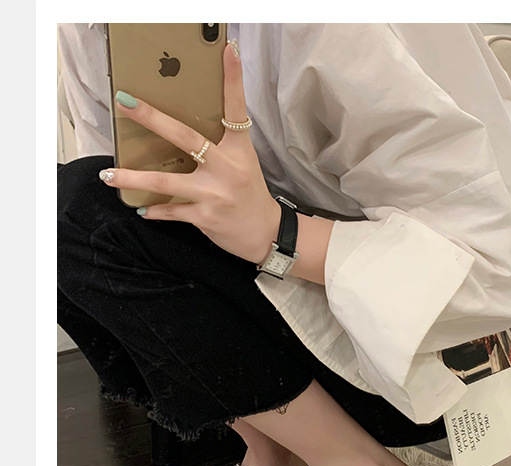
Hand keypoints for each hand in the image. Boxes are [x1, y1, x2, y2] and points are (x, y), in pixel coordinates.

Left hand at [99, 40, 280, 263]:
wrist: (266, 233)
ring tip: (109, 175)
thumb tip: (181, 134)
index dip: (232, 80)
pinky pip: (173, 210)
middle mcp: (226, 168)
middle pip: (185, 137)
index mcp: (238, 151)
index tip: (227, 51)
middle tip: (125, 102)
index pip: (235, 109)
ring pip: (166, 181)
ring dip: (134, 178)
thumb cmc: (250, 195)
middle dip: (152, 118)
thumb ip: (218, 147)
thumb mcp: (243, 165)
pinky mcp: (206, 216)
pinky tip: (142, 208)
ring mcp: (214, 193)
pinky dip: (155, 210)